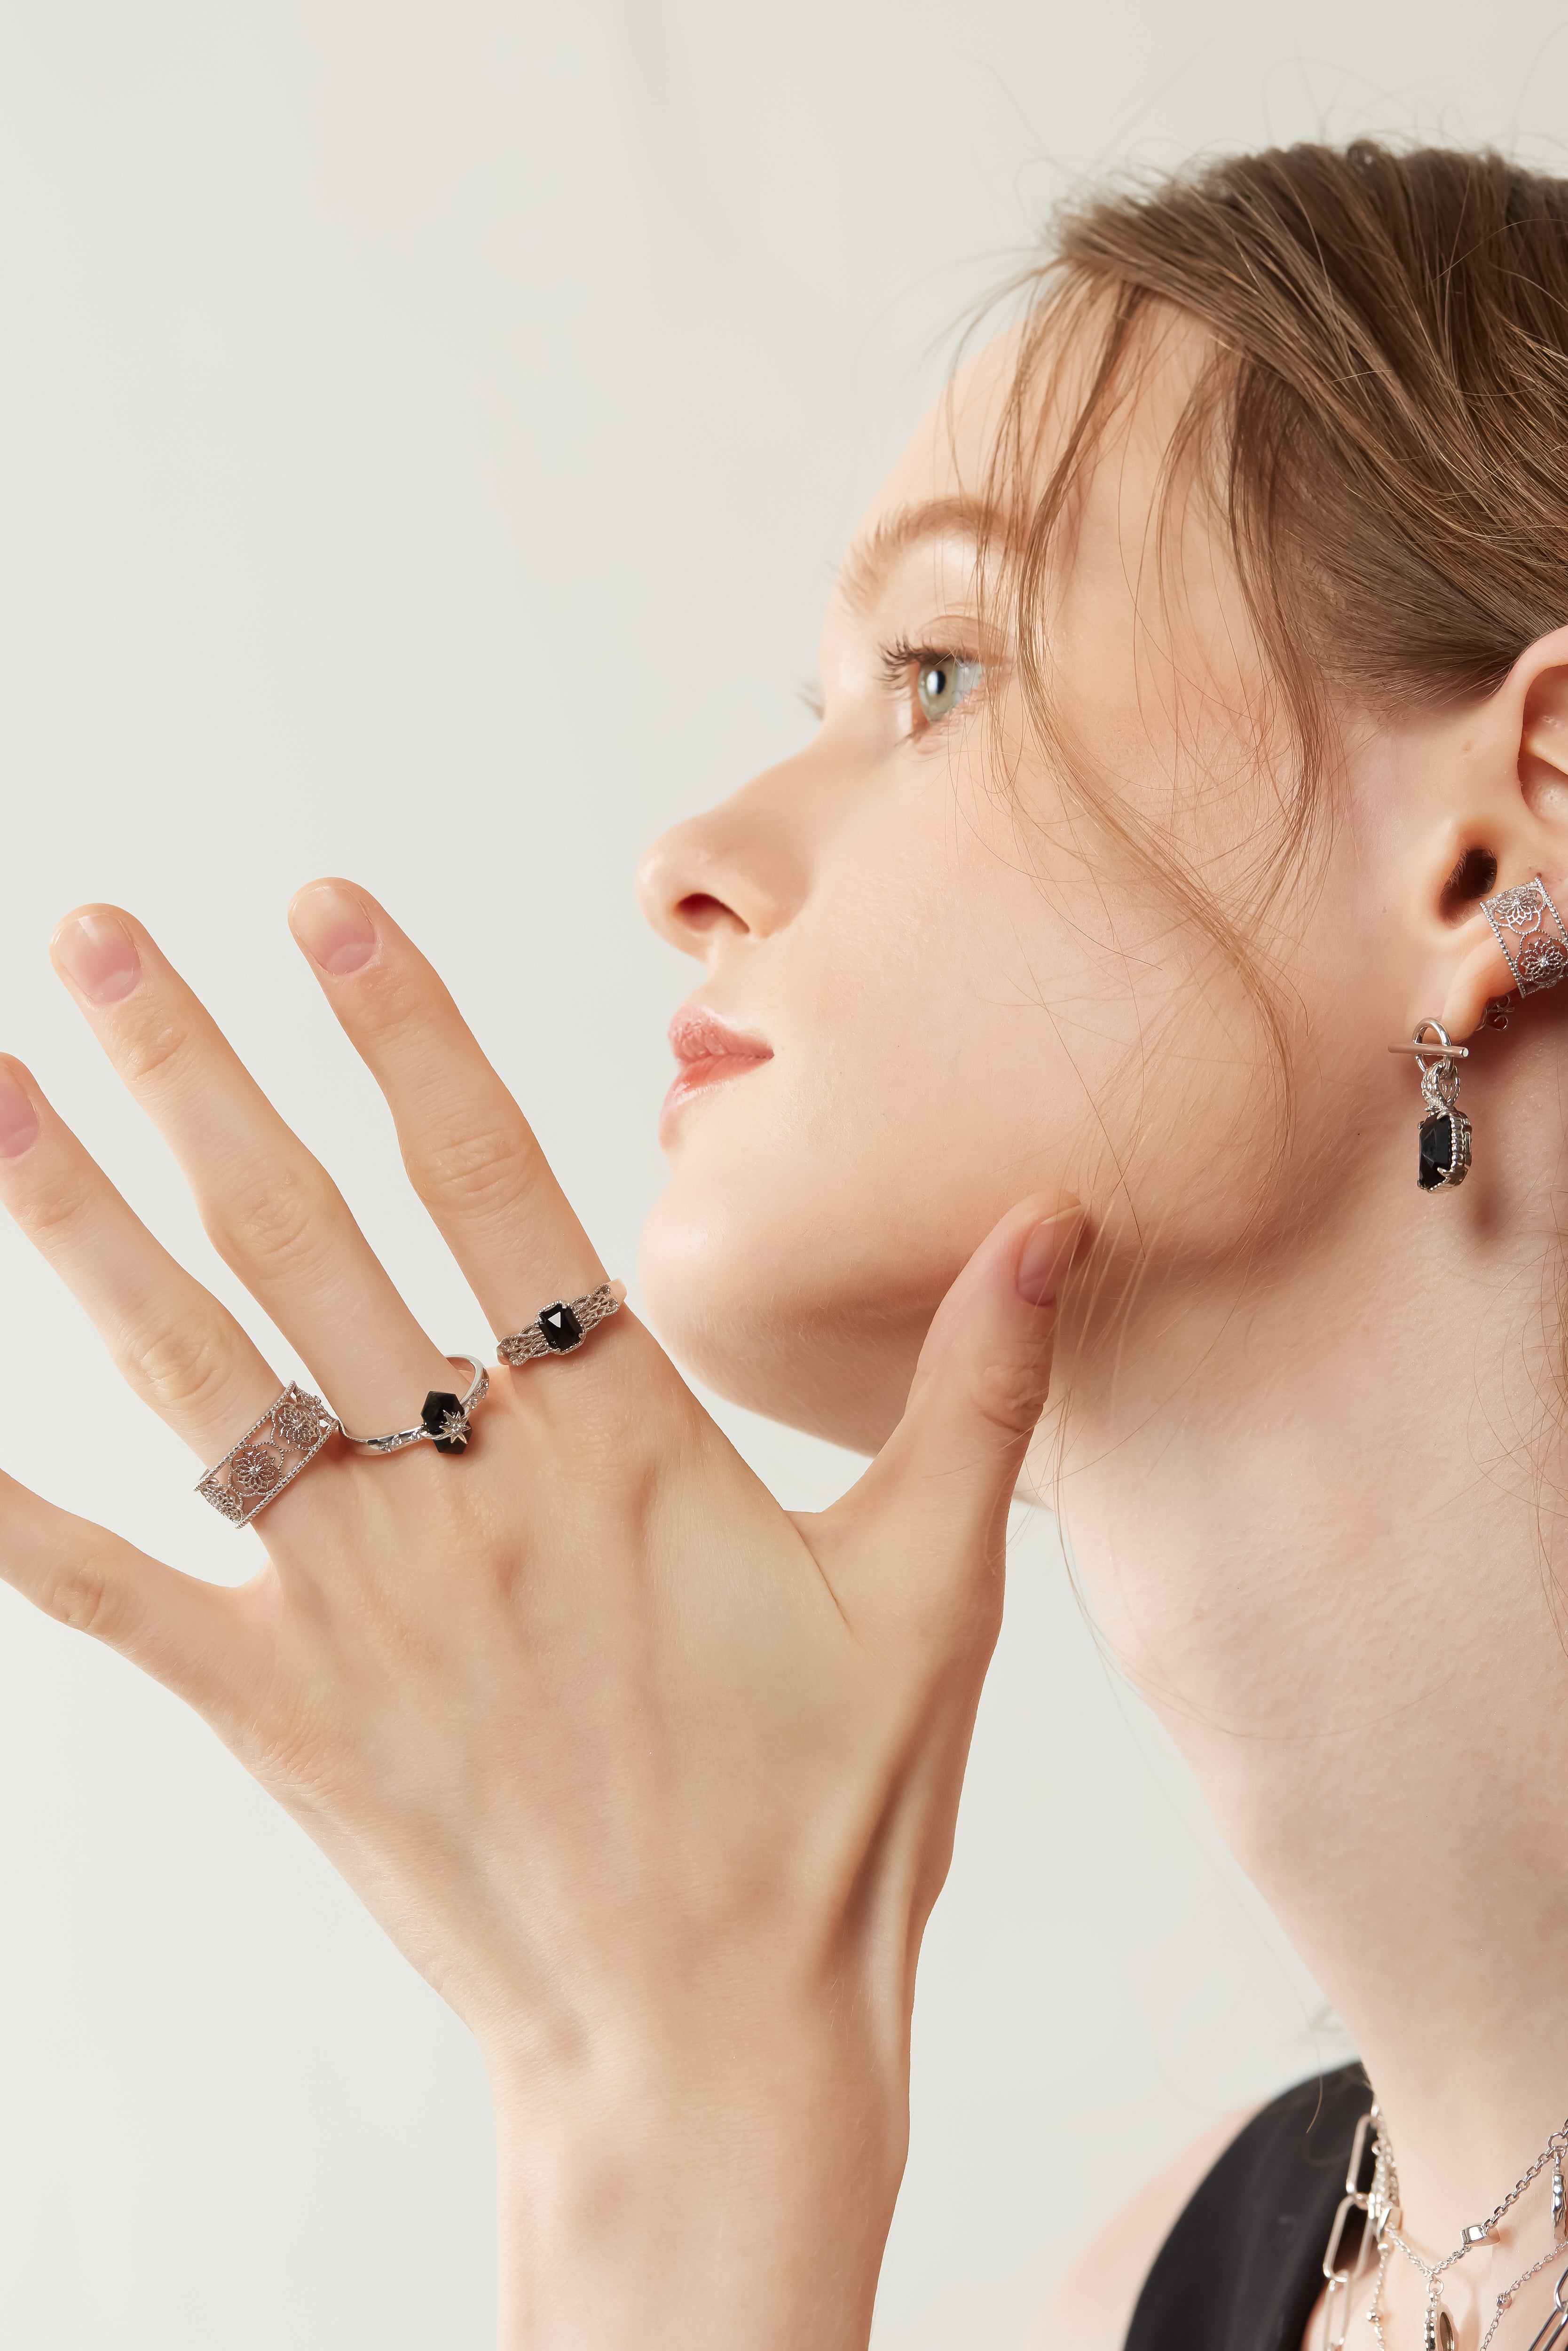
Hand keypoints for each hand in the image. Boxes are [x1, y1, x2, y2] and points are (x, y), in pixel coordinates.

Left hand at [0, 881, 1078, 2349]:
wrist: (708, 2046)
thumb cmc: (831, 1816)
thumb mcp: (933, 1591)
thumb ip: (978, 1387)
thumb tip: (1055, 1217)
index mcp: (621, 1451)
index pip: (490, 1181)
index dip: (405, 1031)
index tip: (322, 907)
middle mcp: (469, 1502)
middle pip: (304, 1242)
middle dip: (193, 1076)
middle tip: (97, 936)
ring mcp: (361, 1607)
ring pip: (197, 1377)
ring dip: (80, 1228)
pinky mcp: (286, 1715)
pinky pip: (120, 1600)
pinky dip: (17, 1521)